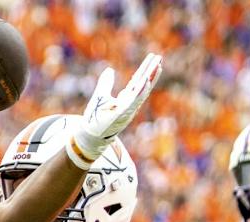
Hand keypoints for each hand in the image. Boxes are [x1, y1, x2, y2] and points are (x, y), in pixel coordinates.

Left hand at [69, 53, 162, 167]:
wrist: (90, 135)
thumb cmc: (95, 118)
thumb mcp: (100, 95)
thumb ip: (106, 83)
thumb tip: (109, 70)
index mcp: (126, 99)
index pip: (138, 81)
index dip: (146, 70)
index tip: (153, 58)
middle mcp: (130, 103)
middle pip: (143, 84)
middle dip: (151, 71)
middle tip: (159, 57)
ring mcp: (128, 109)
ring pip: (141, 91)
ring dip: (149, 79)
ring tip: (157, 66)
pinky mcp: (122, 114)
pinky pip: (133, 101)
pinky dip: (140, 91)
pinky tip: (145, 81)